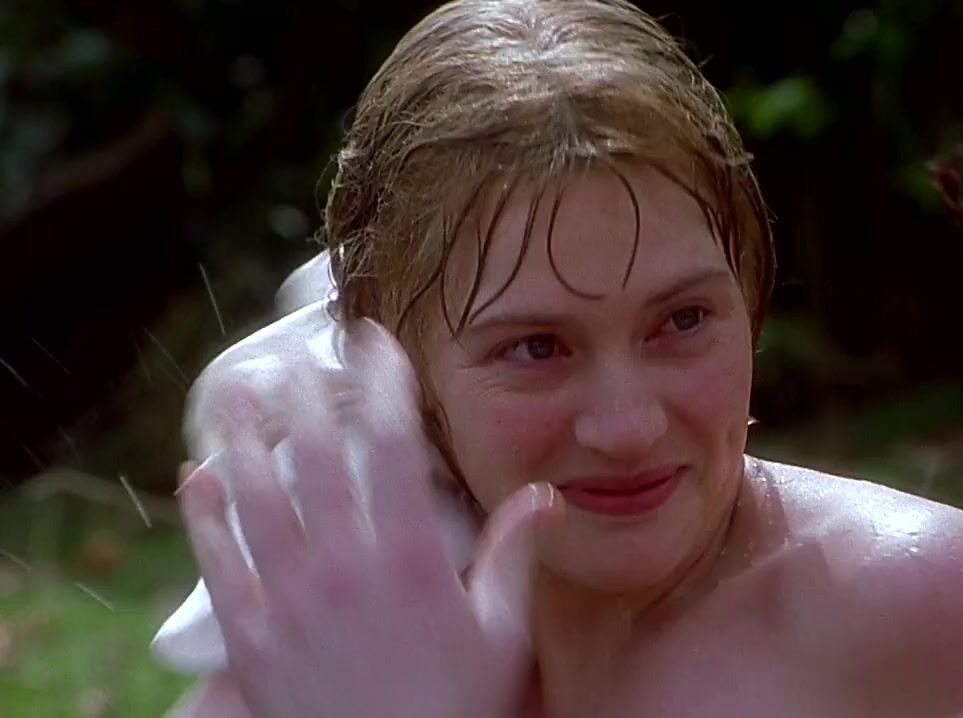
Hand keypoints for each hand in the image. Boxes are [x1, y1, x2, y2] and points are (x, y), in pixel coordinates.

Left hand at [179, 320, 561, 717]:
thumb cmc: (458, 710)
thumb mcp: (504, 636)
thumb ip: (516, 557)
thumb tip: (545, 495)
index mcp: (409, 558)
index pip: (393, 446)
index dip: (383, 383)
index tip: (375, 340)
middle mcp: (342, 566)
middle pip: (313, 457)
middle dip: (305, 397)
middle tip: (298, 358)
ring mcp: (290, 600)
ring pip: (254, 498)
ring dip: (241, 438)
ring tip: (234, 394)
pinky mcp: (251, 637)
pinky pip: (218, 562)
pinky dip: (201, 516)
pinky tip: (194, 477)